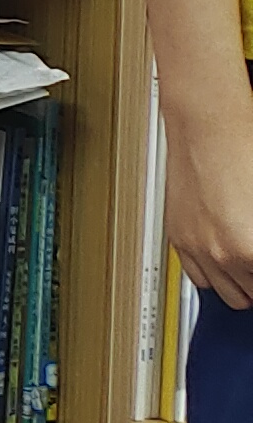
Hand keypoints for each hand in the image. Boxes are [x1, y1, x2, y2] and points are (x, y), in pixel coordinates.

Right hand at [172, 105, 252, 312]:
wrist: (208, 125)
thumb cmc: (244, 151)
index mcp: (248, 248)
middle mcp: (219, 253)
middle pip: (248, 297)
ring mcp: (194, 246)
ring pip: (221, 292)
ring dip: (237, 284)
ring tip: (248, 269)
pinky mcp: (177, 236)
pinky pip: (195, 275)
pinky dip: (212, 273)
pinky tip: (225, 259)